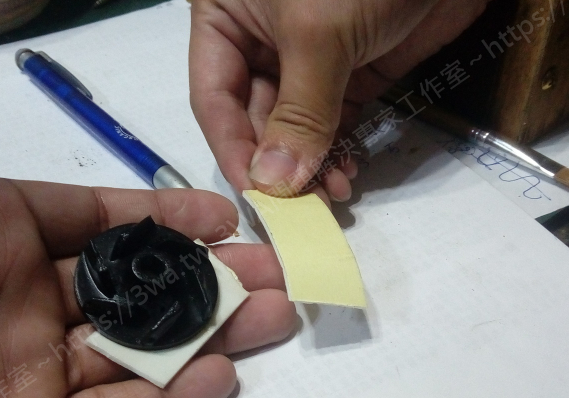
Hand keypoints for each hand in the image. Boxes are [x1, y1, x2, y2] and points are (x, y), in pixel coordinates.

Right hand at [190, 0, 487, 200]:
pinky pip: (334, 122)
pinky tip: (345, 174)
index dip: (232, 148)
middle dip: (277, 163)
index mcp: (226, 16)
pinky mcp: (353, 70)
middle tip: (299, 207)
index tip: (255, 195)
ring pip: (295, 128)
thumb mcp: (318, 35)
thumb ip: (298, 112)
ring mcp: (308, 57)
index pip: (214, 96)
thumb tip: (275, 182)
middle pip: (254, 118)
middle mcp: (260, 39)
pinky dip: (338, 152)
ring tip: (331, 195)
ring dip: (310, 165)